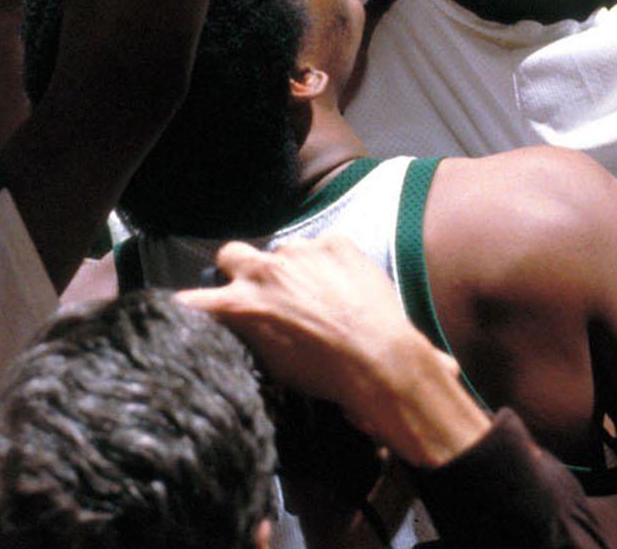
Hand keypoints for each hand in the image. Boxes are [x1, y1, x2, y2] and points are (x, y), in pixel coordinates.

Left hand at [183, 237, 488, 467]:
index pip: (302, 251)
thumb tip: (449, 371)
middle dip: (256, 271)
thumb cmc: (393, 349)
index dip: (295, 279)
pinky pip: (198, 299)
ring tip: (220, 314)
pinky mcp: (242, 301)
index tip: (297, 302)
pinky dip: (185, 309)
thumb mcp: (396, 321)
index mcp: (334, 246)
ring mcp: (267, 272)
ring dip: (229, 285)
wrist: (378, 361)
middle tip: (260, 307)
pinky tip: (167, 321)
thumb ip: (401, 329)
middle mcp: (297, 250)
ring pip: (232, 258)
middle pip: (263, 250)